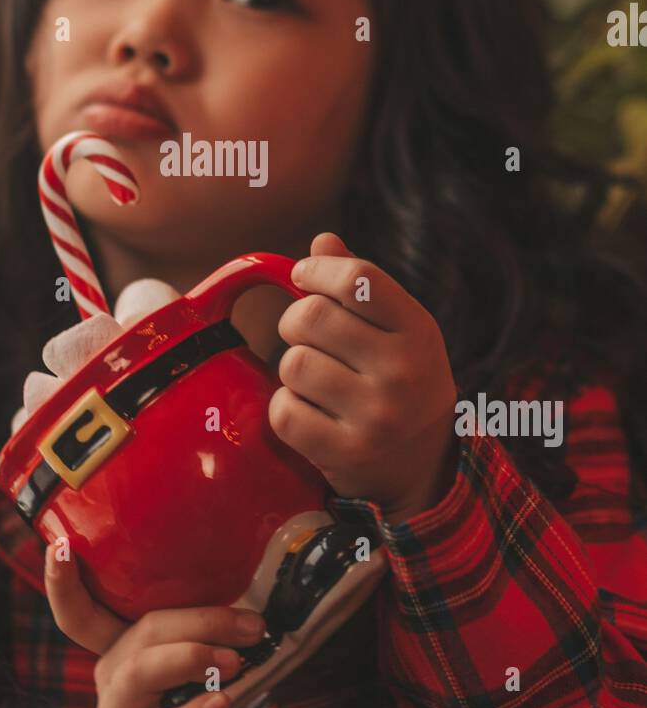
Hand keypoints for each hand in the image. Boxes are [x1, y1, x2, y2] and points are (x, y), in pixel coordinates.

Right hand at [44, 545, 264, 707]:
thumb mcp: (206, 682)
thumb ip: (219, 649)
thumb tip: (261, 616)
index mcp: (121, 652)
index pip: (82, 613)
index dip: (63, 582)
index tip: (58, 544)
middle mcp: (109, 678)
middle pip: (142, 632)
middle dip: (201, 620)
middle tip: (251, 627)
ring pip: (142, 672)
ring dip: (194, 658)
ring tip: (235, 663)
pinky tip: (220, 704)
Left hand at [270, 231, 459, 523]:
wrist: (422, 466)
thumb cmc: (399, 379)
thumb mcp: (397, 330)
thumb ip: (360, 286)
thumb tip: (322, 241)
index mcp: (418, 330)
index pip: (358, 278)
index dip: (317, 270)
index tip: (304, 276)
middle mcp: (403, 372)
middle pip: (310, 317)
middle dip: (295, 322)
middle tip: (307, 338)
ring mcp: (377, 416)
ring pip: (292, 363)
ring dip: (293, 370)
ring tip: (316, 381)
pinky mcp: (347, 453)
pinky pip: (284, 411)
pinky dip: (286, 410)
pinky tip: (310, 413)